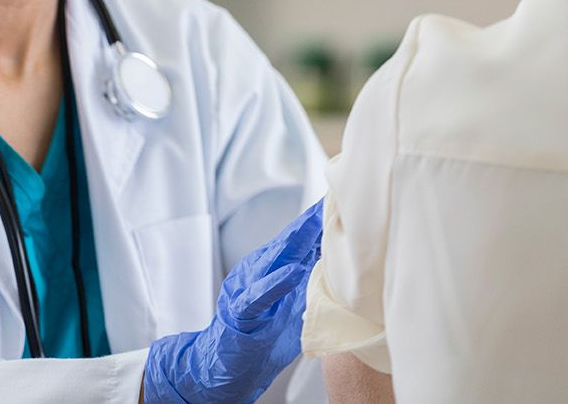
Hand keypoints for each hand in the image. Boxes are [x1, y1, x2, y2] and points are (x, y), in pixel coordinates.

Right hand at [141, 198, 323, 403]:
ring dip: (294, 243)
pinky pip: (258, 296)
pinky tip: (291, 273)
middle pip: (287, 244)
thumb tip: (340, 261)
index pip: (298, 242)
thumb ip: (310, 282)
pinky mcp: (239, 313)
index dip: (318, 223)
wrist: (226, 365)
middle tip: (332, 202)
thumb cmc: (263, 336)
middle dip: (310, 223)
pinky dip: (275, 283)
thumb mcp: (293, 305)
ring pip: (272, 261)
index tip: (341, 202)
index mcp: (270, 270)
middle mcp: (256, 272)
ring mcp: (245, 290)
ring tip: (316, 226)